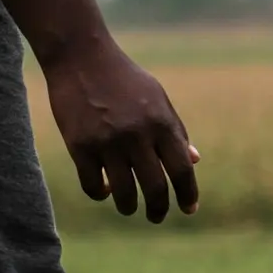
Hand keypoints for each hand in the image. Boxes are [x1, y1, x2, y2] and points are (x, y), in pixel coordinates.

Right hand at [43, 37, 198, 221]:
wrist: (80, 55)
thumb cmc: (124, 79)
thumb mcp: (158, 99)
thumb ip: (176, 131)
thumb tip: (194, 162)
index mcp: (161, 123)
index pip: (181, 170)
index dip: (188, 194)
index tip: (189, 209)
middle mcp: (137, 135)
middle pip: (156, 189)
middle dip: (159, 210)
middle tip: (157, 217)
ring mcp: (107, 142)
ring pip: (125, 194)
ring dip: (129, 207)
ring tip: (130, 207)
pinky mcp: (79, 146)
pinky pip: (93, 185)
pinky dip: (102, 194)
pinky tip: (106, 189)